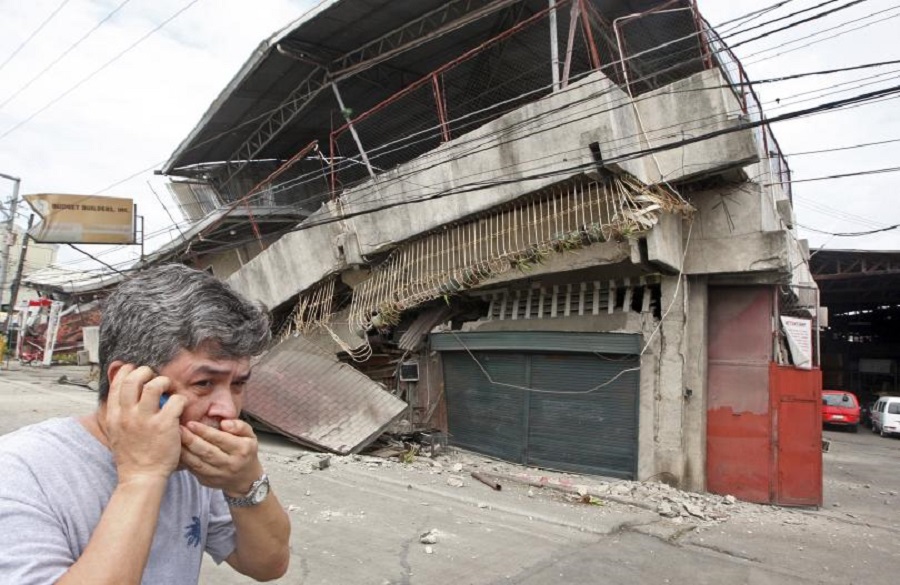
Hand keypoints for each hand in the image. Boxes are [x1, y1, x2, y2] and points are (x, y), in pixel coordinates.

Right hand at [105, 364, 186, 484]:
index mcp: (114, 416)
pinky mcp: (164, 424)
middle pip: (133, 379)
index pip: (117, 384)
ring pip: (154, 385)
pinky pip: (175, 400)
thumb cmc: (132, 457)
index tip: (134, 369)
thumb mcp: (116, 433)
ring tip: (168, 388)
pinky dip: (180, 399)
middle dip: (145, 372)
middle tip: (154, 377)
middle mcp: (127, 415)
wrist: (141, 477)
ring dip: (164, 381)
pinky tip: (180, 406)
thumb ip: (119, 414)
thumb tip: (124, 396)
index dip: (126, 371)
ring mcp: (145, 419)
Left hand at [179, 419, 262, 494]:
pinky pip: (193, 470)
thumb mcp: (250, 436)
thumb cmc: (245, 452)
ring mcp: (218, 475)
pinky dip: (184, 460)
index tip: (191, 423)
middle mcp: (230, 464)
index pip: (220, 439)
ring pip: (197, 462)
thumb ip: (239, 426)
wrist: (245, 479)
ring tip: (175, 438)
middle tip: (178, 429)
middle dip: (191, 440)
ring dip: (184, 450)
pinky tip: (177, 451)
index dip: (205, 431)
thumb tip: (224, 423)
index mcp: (242, 450)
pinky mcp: (207, 481)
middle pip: (207, 451)